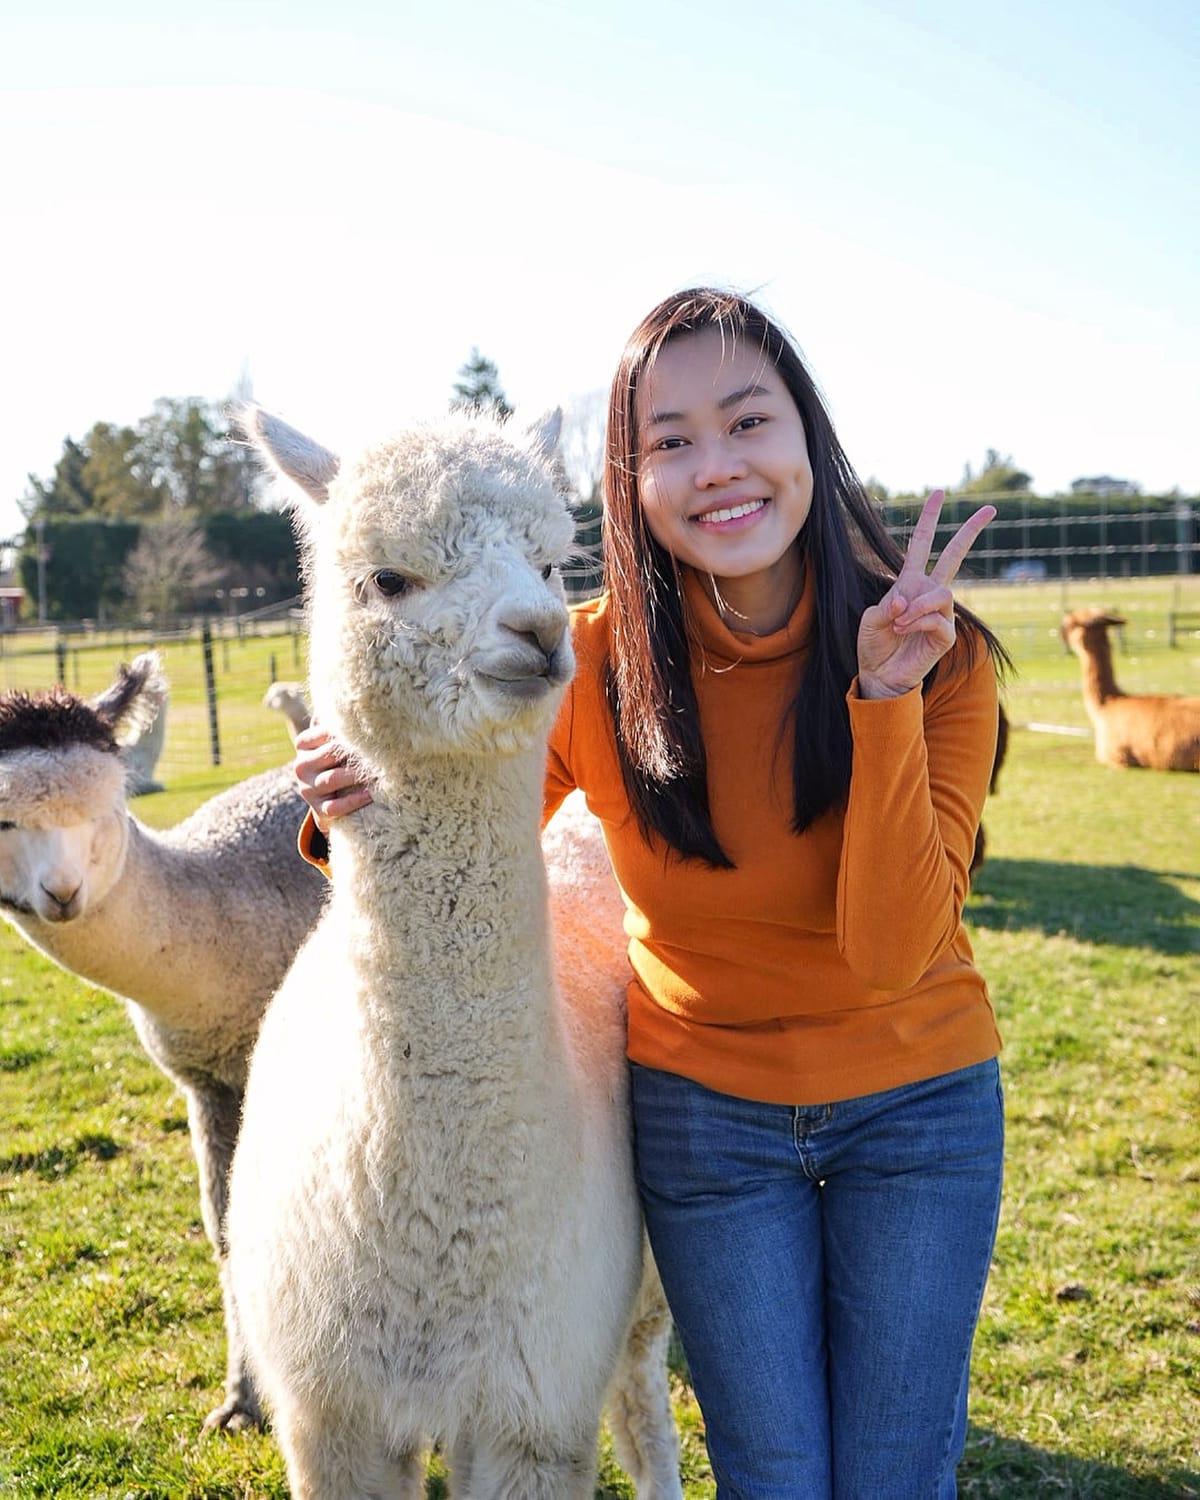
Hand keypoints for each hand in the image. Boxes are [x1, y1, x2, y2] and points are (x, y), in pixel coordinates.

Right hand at [293, 721, 373, 833]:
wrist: (331, 796)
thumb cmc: (337, 759)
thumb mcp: (331, 738)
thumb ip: (334, 720)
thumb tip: (343, 694)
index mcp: (303, 744)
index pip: (322, 734)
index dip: (345, 732)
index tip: (370, 729)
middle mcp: (301, 766)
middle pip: (329, 755)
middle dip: (355, 752)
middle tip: (380, 748)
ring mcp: (307, 789)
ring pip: (331, 779)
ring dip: (355, 775)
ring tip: (378, 770)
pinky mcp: (318, 809)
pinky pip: (334, 806)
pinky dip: (353, 800)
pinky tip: (371, 794)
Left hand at [856, 489, 994, 699]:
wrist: (879, 675)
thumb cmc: (874, 645)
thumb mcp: (870, 620)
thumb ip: (886, 606)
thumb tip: (907, 600)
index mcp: (910, 583)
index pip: (923, 545)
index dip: (929, 519)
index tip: (938, 493)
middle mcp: (929, 593)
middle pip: (955, 557)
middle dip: (970, 532)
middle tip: (990, 509)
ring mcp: (941, 614)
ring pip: (942, 594)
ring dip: (918, 606)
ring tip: (899, 622)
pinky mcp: (946, 635)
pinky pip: (938, 619)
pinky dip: (919, 622)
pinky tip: (906, 630)